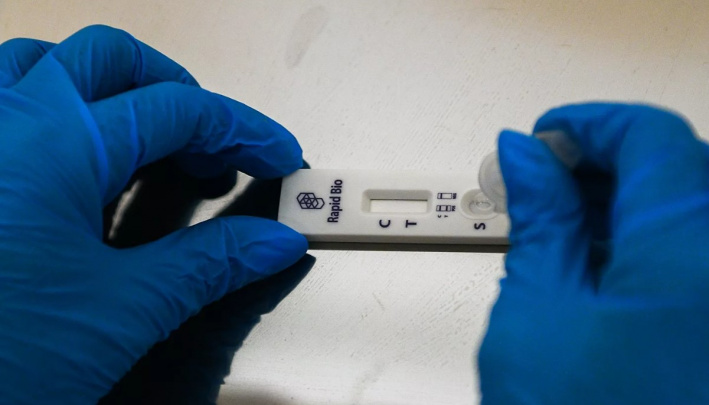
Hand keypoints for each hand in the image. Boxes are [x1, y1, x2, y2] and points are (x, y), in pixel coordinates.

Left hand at [0, 25, 307, 403]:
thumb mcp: (122, 311)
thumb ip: (208, 264)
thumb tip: (272, 242)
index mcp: (53, 144)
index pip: (178, 108)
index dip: (243, 130)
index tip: (277, 156)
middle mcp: (3, 120)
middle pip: (112, 60)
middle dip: (181, 93)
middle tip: (218, 144)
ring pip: (50, 67)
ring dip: (116, 93)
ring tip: (153, 144)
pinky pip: (9, 102)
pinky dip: (64, 114)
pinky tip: (85, 164)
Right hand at [478, 103, 708, 403]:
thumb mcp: (537, 311)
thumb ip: (539, 218)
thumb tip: (524, 158)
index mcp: (691, 253)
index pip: (650, 138)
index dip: (588, 125)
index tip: (544, 137)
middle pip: (678, 168)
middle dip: (602, 165)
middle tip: (541, 182)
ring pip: (690, 210)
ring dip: (623, 204)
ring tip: (560, 227)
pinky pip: (695, 256)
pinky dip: (647, 244)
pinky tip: (598, 263)